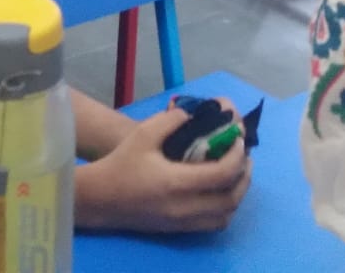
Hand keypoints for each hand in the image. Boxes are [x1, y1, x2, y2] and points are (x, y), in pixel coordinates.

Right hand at [79, 104, 251, 232]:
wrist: (100, 197)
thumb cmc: (121, 163)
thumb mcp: (144, 133)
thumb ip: (171, 120)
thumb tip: (194, 115)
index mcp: (177, 183)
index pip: (222, 174)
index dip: (236, 156)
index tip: (238, 141)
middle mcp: (184, 207)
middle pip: (230, 198)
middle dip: (244, 176)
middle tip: (245, 157)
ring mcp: (182, 223)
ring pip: (225, 215)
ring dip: (237, 194)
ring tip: (235, 173)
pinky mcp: (178, 230)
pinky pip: (213, 224)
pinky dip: (224, 208)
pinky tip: (219, 191)